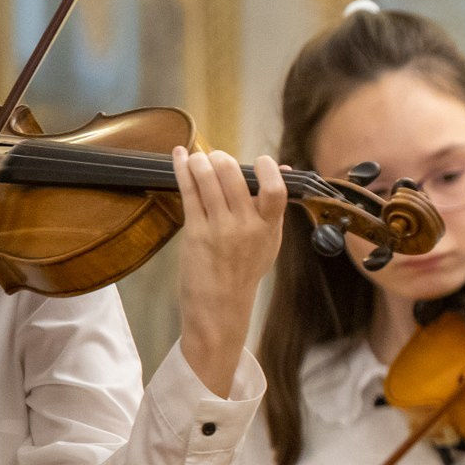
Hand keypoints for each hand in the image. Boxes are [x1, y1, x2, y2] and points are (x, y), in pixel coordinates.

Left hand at [174, 148, 287, 396]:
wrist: (220, 307)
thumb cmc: (244, 272)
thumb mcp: (269, 241)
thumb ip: (273, 208)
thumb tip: (285, 170)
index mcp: (269, 228)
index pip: (276, 190)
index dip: (268, 169)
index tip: (261, 160)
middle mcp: (245, 226)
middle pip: (234, 177)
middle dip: (223, 159)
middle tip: (217, 158)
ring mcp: (219, 229)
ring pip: (208, 180)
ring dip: (200, 161)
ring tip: (197, 157)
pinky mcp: (194, 232)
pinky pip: (188, 193)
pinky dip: (182, 170)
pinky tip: (179, 157)